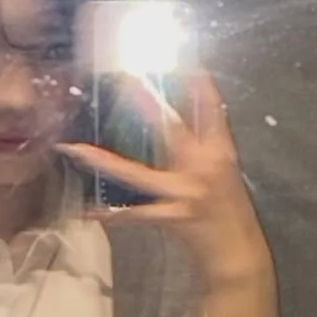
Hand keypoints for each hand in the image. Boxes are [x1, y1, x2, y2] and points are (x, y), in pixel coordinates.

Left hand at [58, 72, 274, 289]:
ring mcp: (185, 192)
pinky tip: (90, 212)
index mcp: (219, 153)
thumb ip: (201, 152)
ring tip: (77, 150)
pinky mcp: (174, 215)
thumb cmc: (231, 212)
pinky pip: (135, 214)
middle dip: (148, 104)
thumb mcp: (224, 174)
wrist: (238, 252)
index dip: (202, 87)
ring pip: (137, 174)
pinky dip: (112, 215)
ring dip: (106, 162)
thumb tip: (172, 131)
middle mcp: (203, 167)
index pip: (213, 112)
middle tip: (126, 80)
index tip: (190, 64)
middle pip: (171, 129)